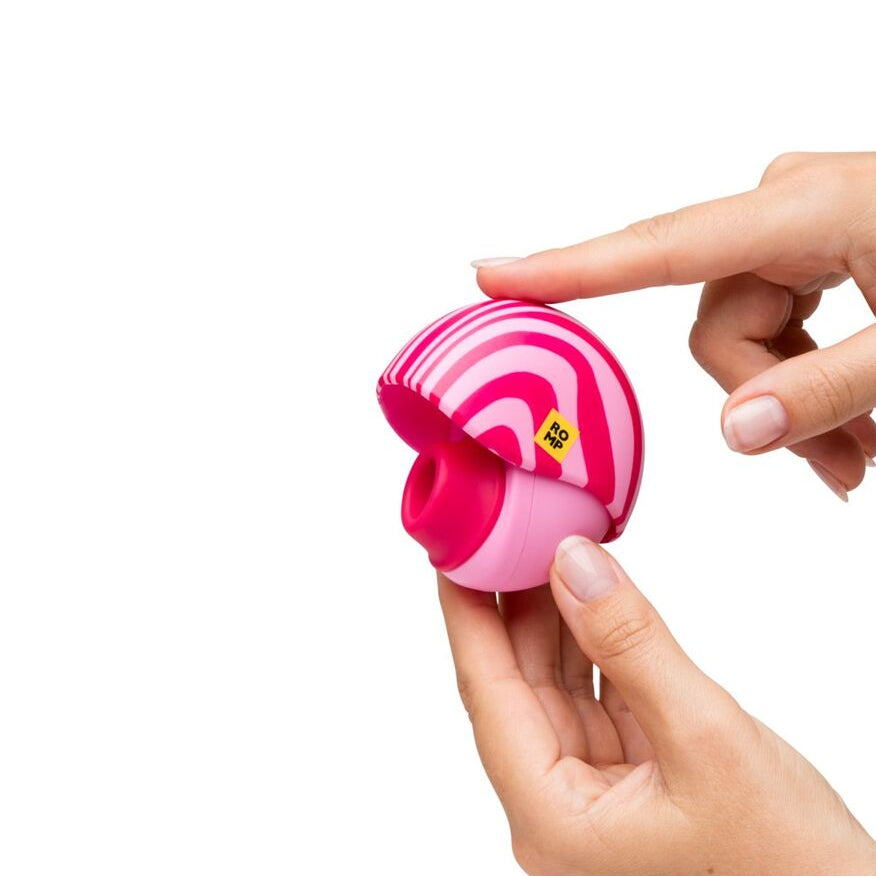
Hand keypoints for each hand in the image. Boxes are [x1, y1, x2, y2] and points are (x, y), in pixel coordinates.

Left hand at [438, 537, 875, 875]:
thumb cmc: (787, 865)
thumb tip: (570, 563)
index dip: (466, 614)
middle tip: (503, 531)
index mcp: (551, 816)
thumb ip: (630, 644)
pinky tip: (592, 598)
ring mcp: (593, 795)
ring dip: (553, 619)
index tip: (452, 551)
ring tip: (543, 548)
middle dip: (510, 604)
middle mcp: (559, 808)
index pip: (487, 693)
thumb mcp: (705, 738)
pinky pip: (596, 696)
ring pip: (555, 686)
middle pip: (516, 685)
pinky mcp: (630, 779)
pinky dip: (595, 644)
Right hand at [473, 152, 875, 498]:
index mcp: (807, 210)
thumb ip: (828, 391)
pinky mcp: (814, 242)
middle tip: (841, 466)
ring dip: (794, 400)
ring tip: (865, 450)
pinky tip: (861, 415)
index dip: (570, 269)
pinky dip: (808, 377)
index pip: (661, 247)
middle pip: (717, 323)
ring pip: (744, 333)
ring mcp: (799, 222)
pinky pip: (775, 321)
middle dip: (766, 400)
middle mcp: (787, 206)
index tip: (493, 273)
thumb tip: (735, 430)